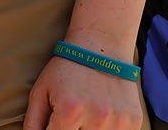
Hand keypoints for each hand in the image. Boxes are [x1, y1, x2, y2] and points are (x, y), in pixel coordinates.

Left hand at [24, 56, 143, 129]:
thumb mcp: (41, 90)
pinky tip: (101, 116)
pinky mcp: (133, 122)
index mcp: (70, 110)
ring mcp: (117, 122)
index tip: (57, 123)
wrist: (101, 45)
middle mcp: (96, 119)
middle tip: (72, 118)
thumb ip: (34, 123)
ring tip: (85, 115)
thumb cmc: (67, 68)